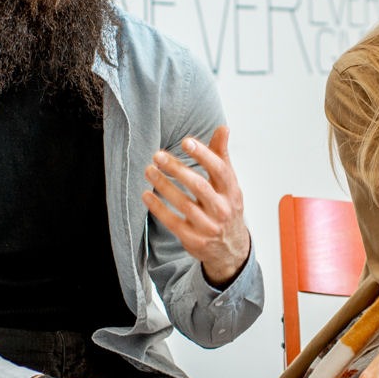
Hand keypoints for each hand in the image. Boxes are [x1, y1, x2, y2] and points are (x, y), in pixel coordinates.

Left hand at [143, 126, 250, 285]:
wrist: (231, 248)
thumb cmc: (226, 208)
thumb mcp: (229, 184)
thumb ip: (222, 156)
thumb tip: (223, 128)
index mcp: (232, 192)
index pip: (219, 170)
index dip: (203, 155)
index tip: (186, 142)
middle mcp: (222, 209)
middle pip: (199, 186)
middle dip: (177, 169)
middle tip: (158, 155)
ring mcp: (208, 226)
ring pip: (183, 204)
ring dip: (163, 185)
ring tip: (149, 170)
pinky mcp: (193, 239)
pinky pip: (172, 222)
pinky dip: (158, 208)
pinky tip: (146, 195)